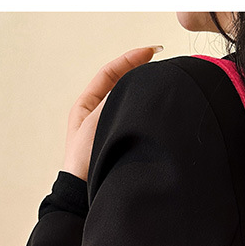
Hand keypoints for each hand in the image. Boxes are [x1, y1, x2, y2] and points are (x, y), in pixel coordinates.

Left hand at [62, 45, 163, 181]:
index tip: (152, 51)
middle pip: (121, 85)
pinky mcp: (119, 144)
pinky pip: (134, 122)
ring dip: (144, 94)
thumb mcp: (94, 123)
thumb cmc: (83, 163)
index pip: (110, 73)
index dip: (130, 59)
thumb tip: (133, 84)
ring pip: (129, 104)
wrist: (83, 194)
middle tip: (161, 64)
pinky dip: (144, 114)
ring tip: (161, 86)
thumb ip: (112, 102)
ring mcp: (108, 130)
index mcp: (85, 106)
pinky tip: (157, 114)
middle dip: (140, 73)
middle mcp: (97, 115)